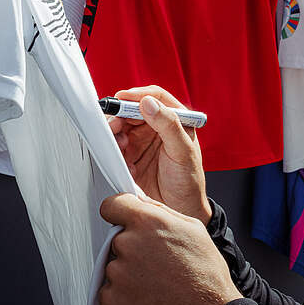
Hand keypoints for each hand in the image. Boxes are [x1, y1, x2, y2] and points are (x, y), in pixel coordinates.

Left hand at [99, 194, 242, 304]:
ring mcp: (117, 276)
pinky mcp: (110, 303)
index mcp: (147, 222)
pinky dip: (123, 300)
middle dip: (132, 251)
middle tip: (156, 266)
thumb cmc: (205, 275)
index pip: (112, 206)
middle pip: (116, 242)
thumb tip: (141, 203)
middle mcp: (128, 246)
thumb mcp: (193, 230)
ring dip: (128, 277)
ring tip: (155, 287)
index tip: (123, 223)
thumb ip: (161, 212)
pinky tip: (147, 302)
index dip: (119, 213)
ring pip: (114, 270)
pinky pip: (109, 295)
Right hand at [107, 86, 211, 221]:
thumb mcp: (182, 151)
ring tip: (122, 147)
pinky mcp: (130, 157)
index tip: (123, 98)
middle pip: (132, 111)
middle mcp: (157, 128)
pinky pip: (115, 148)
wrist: (180, 209)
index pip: (155, 98)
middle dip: (121, 116)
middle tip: (115, 126)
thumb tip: (148, 102)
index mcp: (175, 120)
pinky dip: (116, 154)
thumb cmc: (188, 181)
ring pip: (121, 128)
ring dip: (116, 135)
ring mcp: (142, 142)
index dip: (138, 95)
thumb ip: (168, 125)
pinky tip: (128, 166)